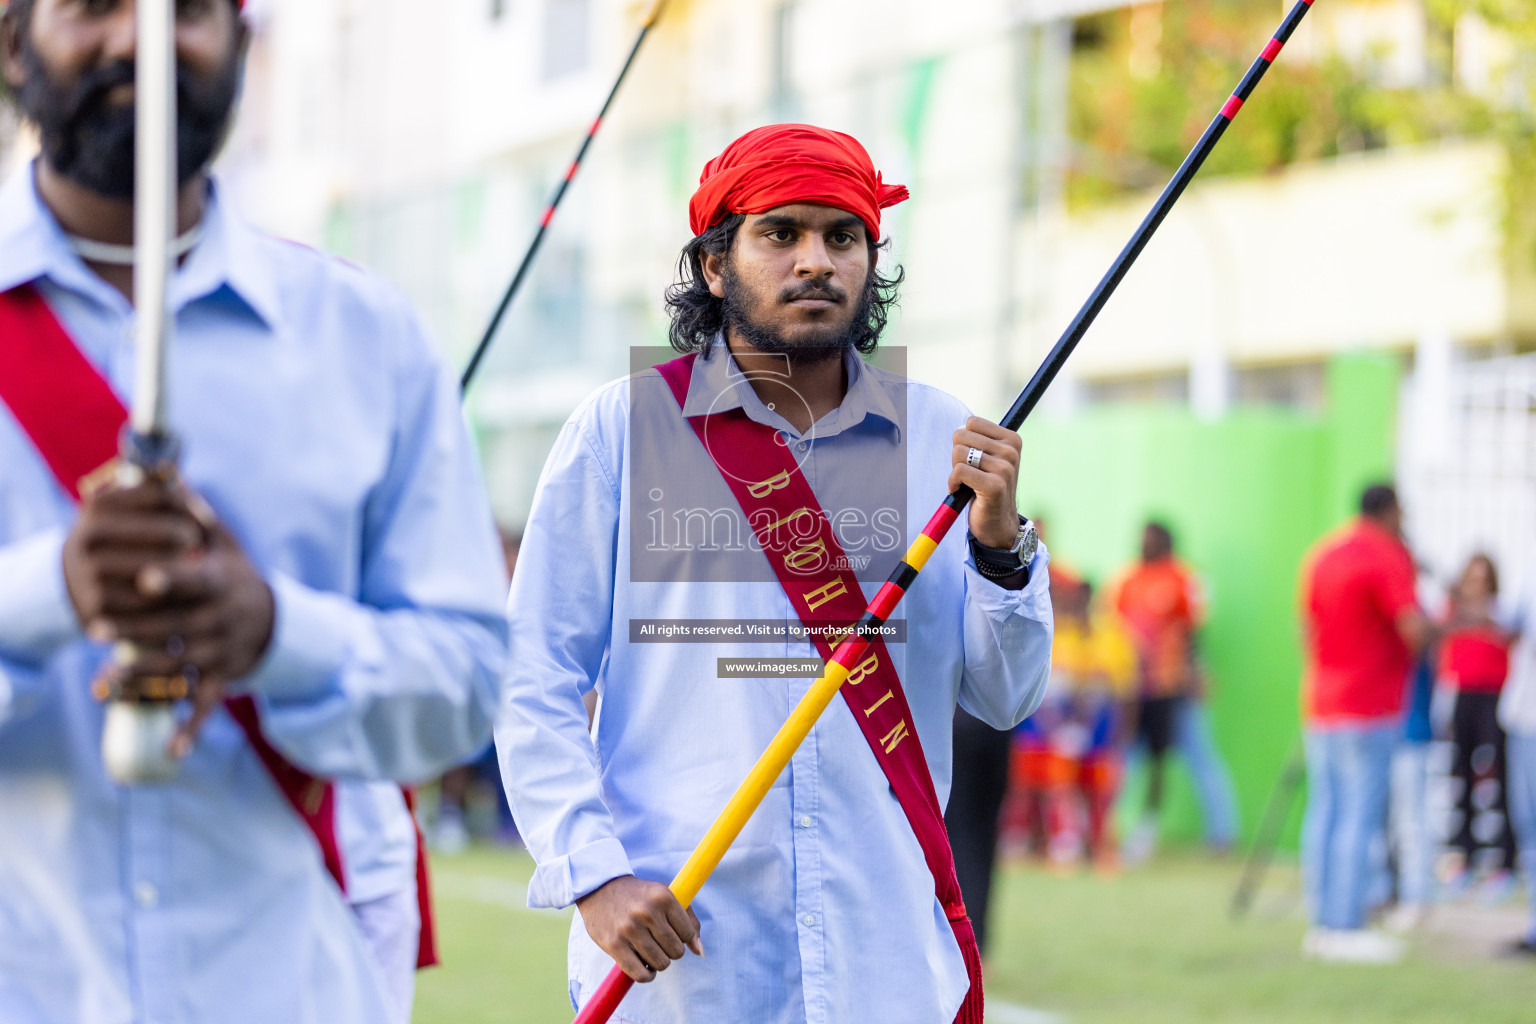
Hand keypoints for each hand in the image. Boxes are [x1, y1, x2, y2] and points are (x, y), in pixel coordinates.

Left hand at [63, 473, 274, 756]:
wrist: (277, 620)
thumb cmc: (237, 573)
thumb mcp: (224, 540)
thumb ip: (193, 511)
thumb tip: (164, 471)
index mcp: (220, 582)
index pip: (192, 580)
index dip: (170, 579)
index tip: (145, 577)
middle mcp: (220, 620)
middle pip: (174, 626)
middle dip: (136, 629)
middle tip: (96, 629)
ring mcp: (220, 651)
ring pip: (179, 665)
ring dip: (142, 675)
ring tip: (103, 681)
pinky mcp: (222, 678)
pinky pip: (206, 705)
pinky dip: (193, 729)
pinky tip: (175, 752)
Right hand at [576, 875, 703, 982]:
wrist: (600, 888)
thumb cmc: (639, 895)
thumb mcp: (666, 895)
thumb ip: (688, 920)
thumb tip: (699, 950)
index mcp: (664, 897)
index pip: (688, 933)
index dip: (683, 938)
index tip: (672, 933)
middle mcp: (647, 912)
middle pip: (676, 951)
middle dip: (671, 951)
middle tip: (660, 943)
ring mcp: (630, 929)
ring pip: (660, 963)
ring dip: (658, 963)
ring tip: (650, 952)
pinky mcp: (614, 944)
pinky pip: (640, 974)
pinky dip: (646, 975)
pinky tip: (644, 965)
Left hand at [949, 416, 1021, 548]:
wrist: (998, 523)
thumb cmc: (986, 487)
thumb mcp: (987, 458)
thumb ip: (977, 440)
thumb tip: (960, 428)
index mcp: (1012, 439)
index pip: (972, 422)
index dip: (964, 441)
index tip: (973, 458)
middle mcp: (1011, 451)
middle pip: (961, 435)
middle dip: (957, 455)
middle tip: (969, 473)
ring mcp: (1004, 468)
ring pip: (958, 453)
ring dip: (955, 470)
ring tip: (967, 483)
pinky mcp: (994, 485)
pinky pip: (958, 471)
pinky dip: (952, 483)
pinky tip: (961, 492)